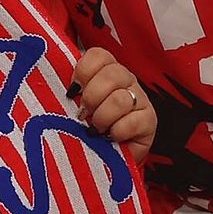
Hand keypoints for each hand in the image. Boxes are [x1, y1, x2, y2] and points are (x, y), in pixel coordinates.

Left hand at [69, 47, 155, 162]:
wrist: (106, 157)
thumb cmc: (86, 126)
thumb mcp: (75, 104)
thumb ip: (70, 90)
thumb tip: (63, 88)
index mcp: (106, 69)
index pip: (98, 56)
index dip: (83, 72)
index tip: (72, 91)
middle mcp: (126, 79)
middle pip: (111, 74)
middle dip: (91, 97)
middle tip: (82, 114)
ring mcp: (140, 98)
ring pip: (121, 99)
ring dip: (102, 117)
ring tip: (95, 129)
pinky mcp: (149, 120)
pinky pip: (133, 121)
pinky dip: (117, 131)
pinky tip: (110, 136)